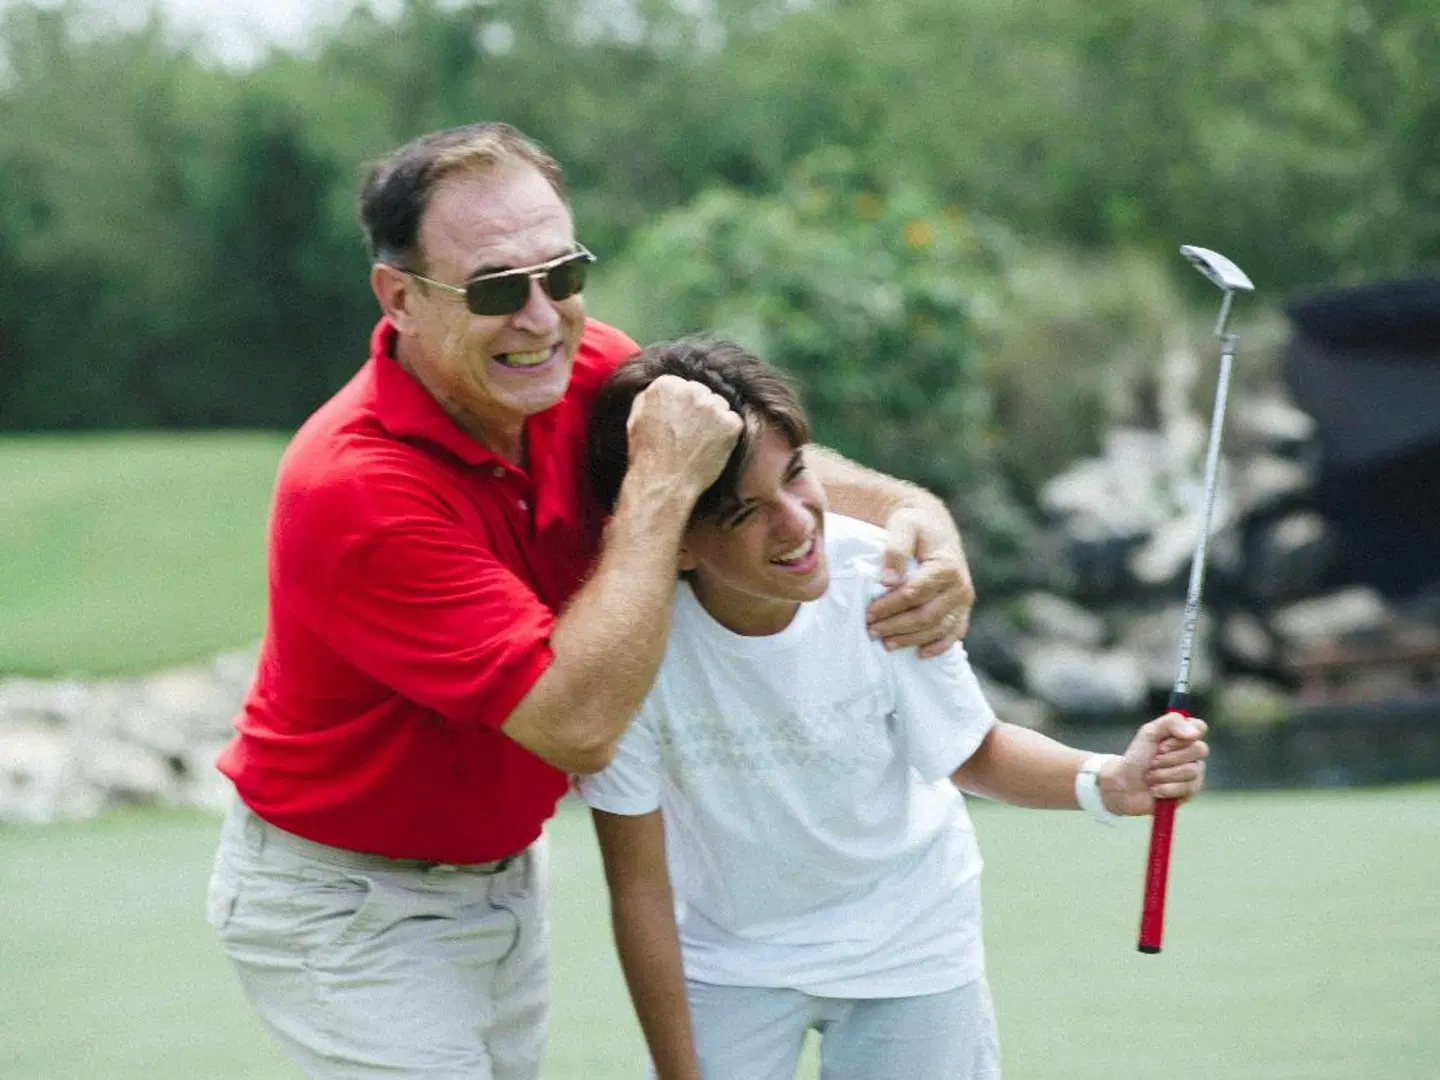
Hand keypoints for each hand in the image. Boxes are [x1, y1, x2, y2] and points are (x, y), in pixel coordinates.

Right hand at [626, 375, 741, 496]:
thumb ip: (649, 397)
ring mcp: (713, 406)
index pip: (683, 386)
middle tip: (691, 434)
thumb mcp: (636, 418)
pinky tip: (711, 448)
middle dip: (699, 410)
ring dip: (714, 420)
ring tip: (700, 442)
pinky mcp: (730, 423)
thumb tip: (663, 390)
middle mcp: (691, 389)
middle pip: (703, 394)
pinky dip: (727, 434)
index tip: (679, 422)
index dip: (682, 406)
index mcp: (666, 385)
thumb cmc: (647, 455)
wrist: (664, 482)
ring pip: (720, 406)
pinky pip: (733, 422)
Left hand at [865, 506, 974, 656]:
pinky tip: (919, 653)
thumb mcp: (903, 526)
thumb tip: (887, 581)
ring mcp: (964, 601)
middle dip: (896, 626)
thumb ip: (895, 549)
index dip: (889, 606)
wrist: (935, 527)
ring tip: (885, 642)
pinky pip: (954, 634)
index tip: (868, 613)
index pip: (914, 594)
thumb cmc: (915, 526)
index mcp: (947, 566)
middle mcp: (960, 586)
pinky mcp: (963, 610)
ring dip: (910, 639)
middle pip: (925, 616)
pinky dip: (937, 647)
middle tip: (871, 630)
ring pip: (937, 629)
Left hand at [1100, 712, 1208, 816]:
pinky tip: (1155, 789)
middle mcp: (1194, 752)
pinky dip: (1166, 789)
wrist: (1125, 785)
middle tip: (1152, 762)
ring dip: (1163, 774)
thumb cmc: (1137, 757)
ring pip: (1192, 771)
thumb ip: (1172, 722)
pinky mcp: (1191, 791)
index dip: (1180, 738)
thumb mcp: (1149, 732)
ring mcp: (1195, 772)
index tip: (1161, 745)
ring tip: (1150, 776)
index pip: (1200, 727)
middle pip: (1200, 749)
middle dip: (1169, 758)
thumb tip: (1195, 733)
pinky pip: (1188, 788)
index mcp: (1185, 735)